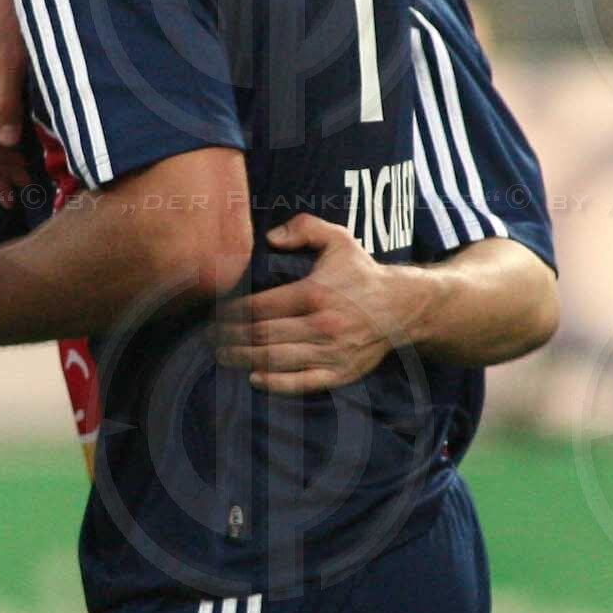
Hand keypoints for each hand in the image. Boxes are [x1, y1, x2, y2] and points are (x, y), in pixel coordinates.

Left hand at [212, 214, 416, 393]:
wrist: (402, 306)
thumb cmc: (362, 272)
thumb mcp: (338, 238)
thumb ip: (304, 228)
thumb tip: (271, 238)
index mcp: (316, 292)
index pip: (261, 306)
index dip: (233, 312)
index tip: (216, 313)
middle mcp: (322, 324)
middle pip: (263, 335)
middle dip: (230, 337)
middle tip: (210, 338)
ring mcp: (332, 352)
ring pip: (276, 360)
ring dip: (244, 359)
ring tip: (223, 356)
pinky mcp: (341, 372)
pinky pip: (303, 383)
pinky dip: (275, 384)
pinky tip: (254, 378)